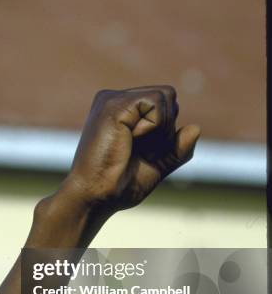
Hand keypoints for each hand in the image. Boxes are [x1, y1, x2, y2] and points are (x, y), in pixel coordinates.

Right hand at [63, 86, 199, 212]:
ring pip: (166, 96)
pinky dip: (154, 127)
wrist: (96, 197)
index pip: (165, 104)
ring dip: (161, 129)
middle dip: (166, 129)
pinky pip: (157, 103)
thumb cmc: (120, 185)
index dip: (165, 131)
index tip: (141, 153)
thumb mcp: (157, 165)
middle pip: (169, 96)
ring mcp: (112, 99)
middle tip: (138, 151)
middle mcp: (115, 98)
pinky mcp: (113, 104)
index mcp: (121, 108)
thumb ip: (177, 148)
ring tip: (133, 146)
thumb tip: (196, 128)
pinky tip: (130, 139)